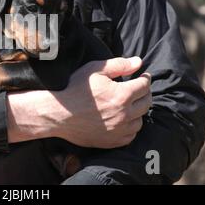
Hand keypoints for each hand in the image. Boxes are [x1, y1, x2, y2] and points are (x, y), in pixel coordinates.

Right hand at [7, 57, 151, 148]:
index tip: (143, 76)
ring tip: (131, 105)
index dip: (145, 79)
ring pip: (140, 121)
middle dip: (145, 93)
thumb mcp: (95, 70)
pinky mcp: (112, 141)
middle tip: (140, 89)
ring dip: (138, 112)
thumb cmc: (75, 88)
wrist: (58, 113)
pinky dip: (130, 127)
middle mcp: (124, 114)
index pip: (144, 86)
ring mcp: (119, 130)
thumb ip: (119, 65)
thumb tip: (139, 62)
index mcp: (122, 95)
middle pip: (146, 104)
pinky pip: (130, 136)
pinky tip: (123, 120)